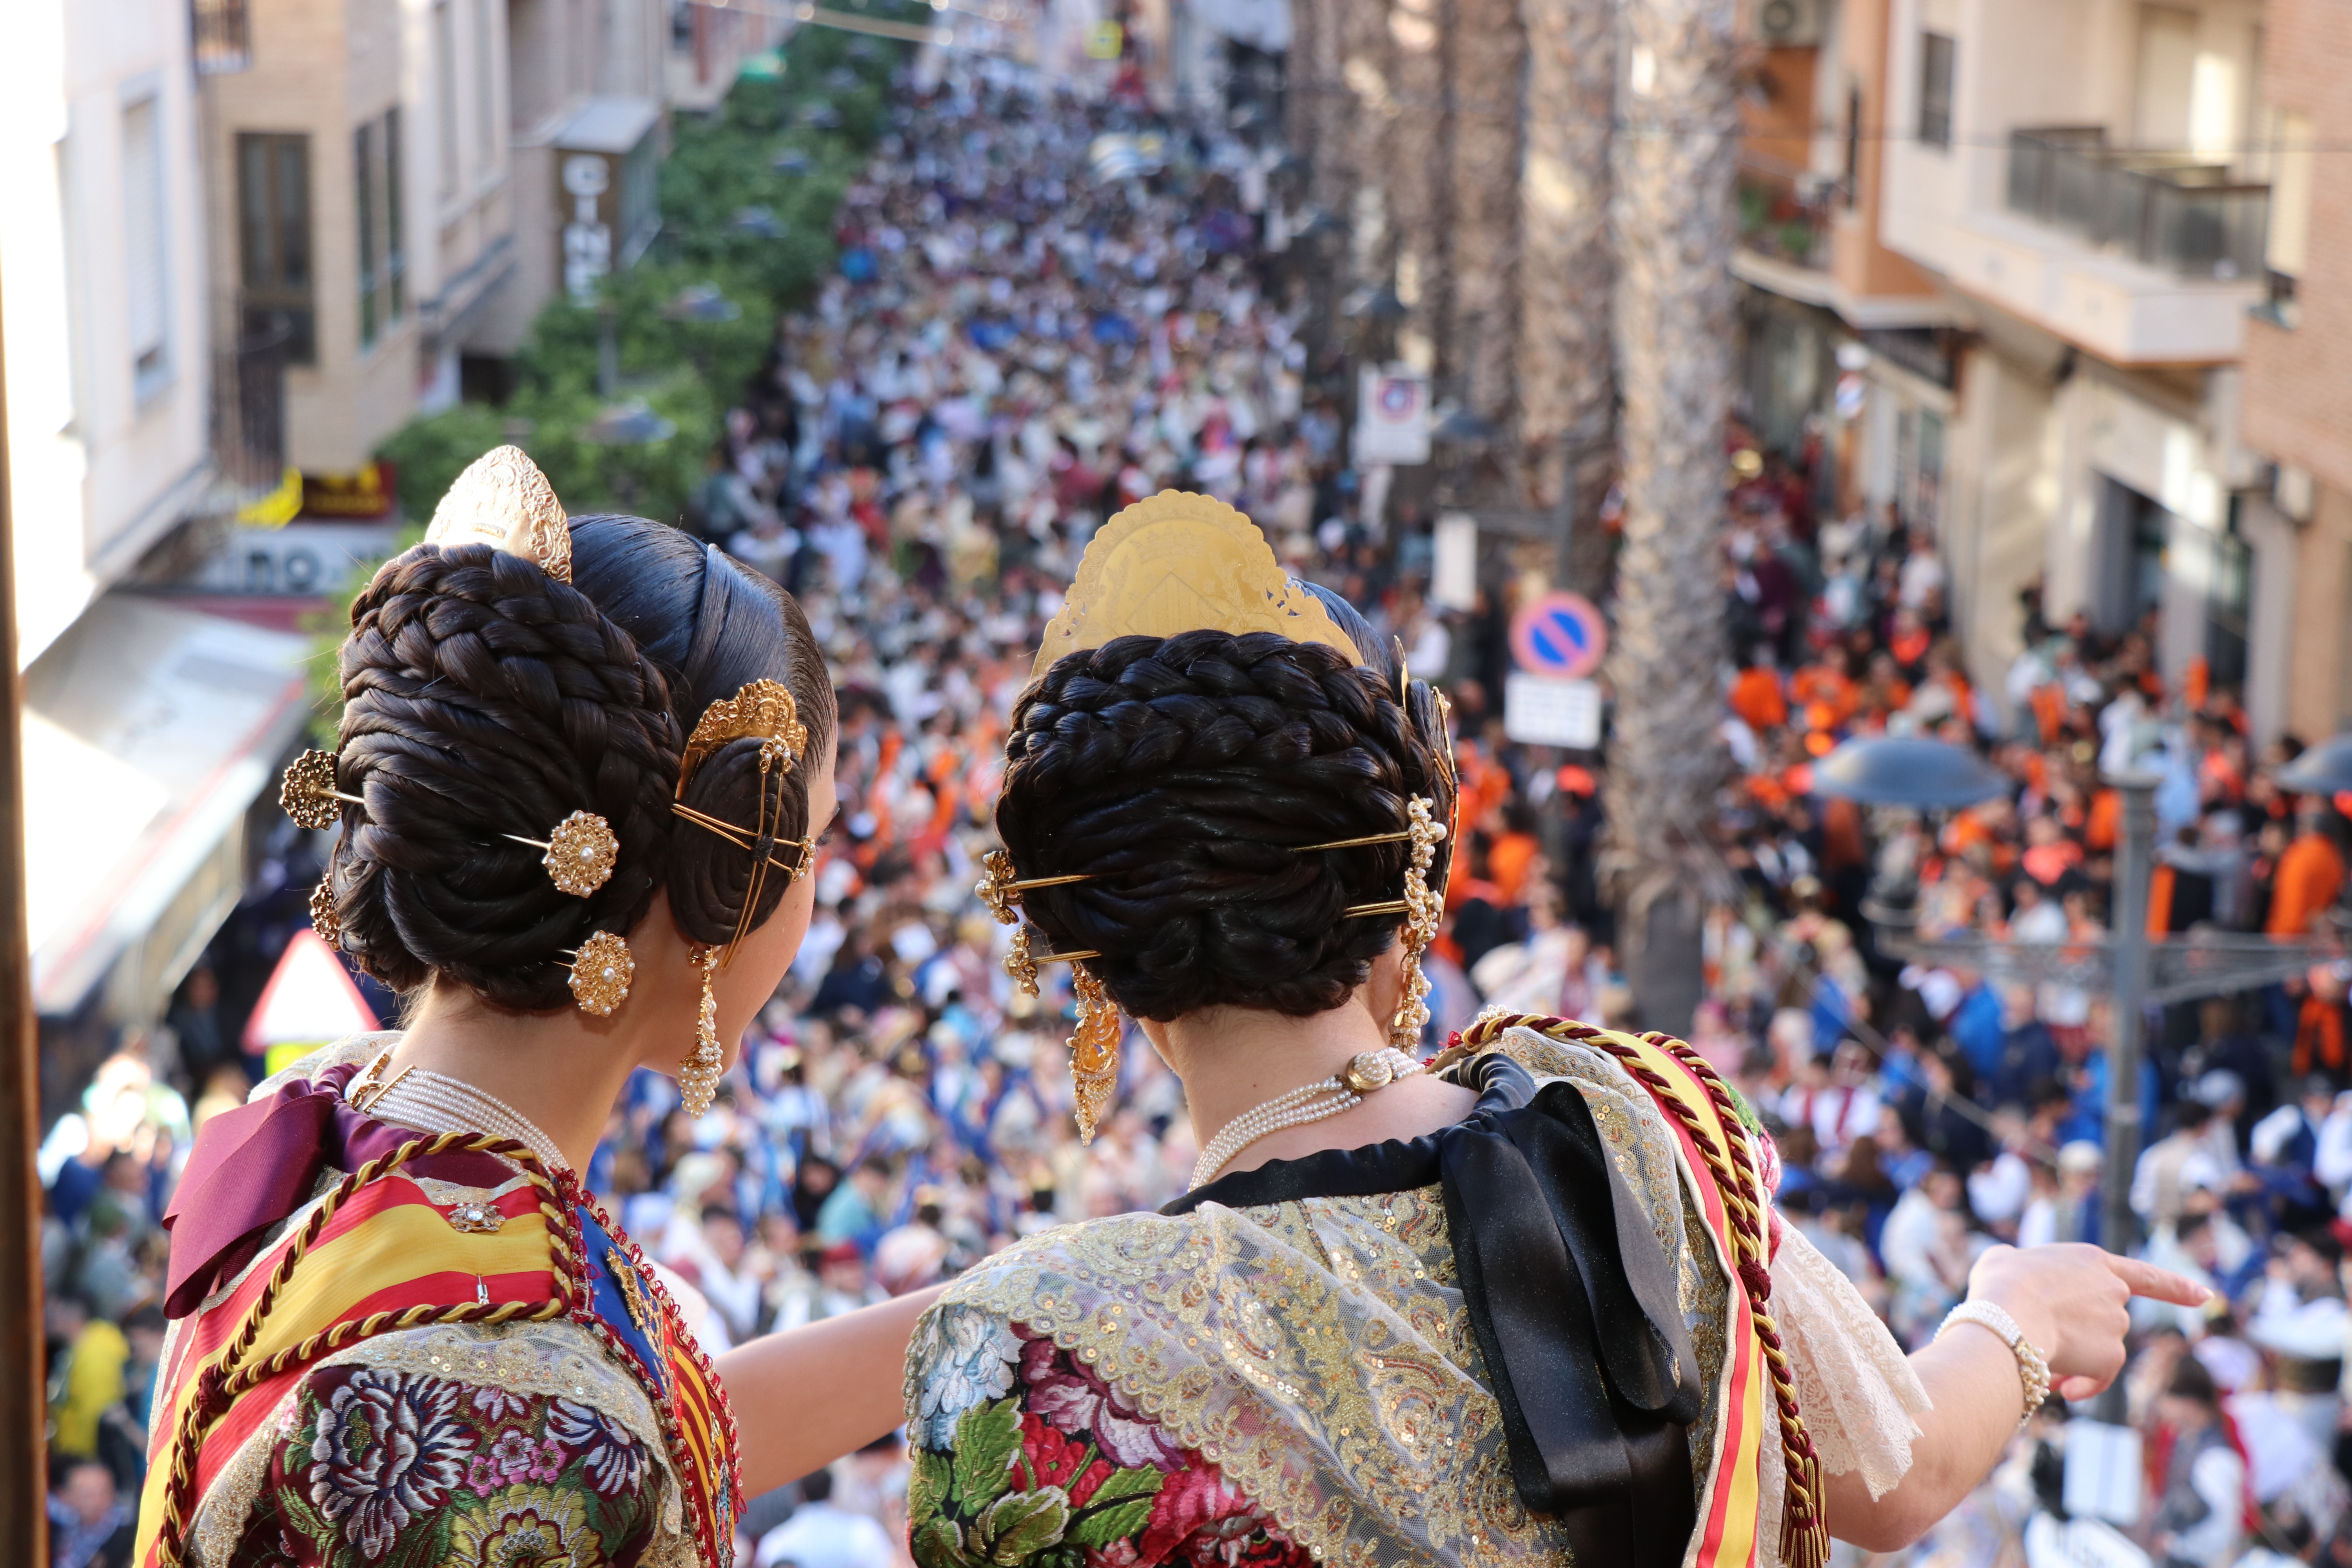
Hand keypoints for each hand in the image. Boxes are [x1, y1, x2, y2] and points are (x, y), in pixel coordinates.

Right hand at [1965, 1243, 2210, 1400]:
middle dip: (2080, 1337)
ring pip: (2099, 1350)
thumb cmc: (1999, 1286)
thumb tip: (2009, 1270)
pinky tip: (2061, 1388)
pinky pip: (2100, 1377)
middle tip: (2045, 1343)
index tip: (2206, 1296)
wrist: (2008, 1319)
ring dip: (2075, 1360)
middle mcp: (2115, 1291)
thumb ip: (2018, 1264)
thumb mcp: (2003, 1261)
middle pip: (2105, 1321)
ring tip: (2041, 1362)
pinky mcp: (2113, 1356)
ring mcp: (2117, 1324)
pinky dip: (2083, 1385)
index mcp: (2094, 1261)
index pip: (2147, 1275)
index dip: (2177, 1287)